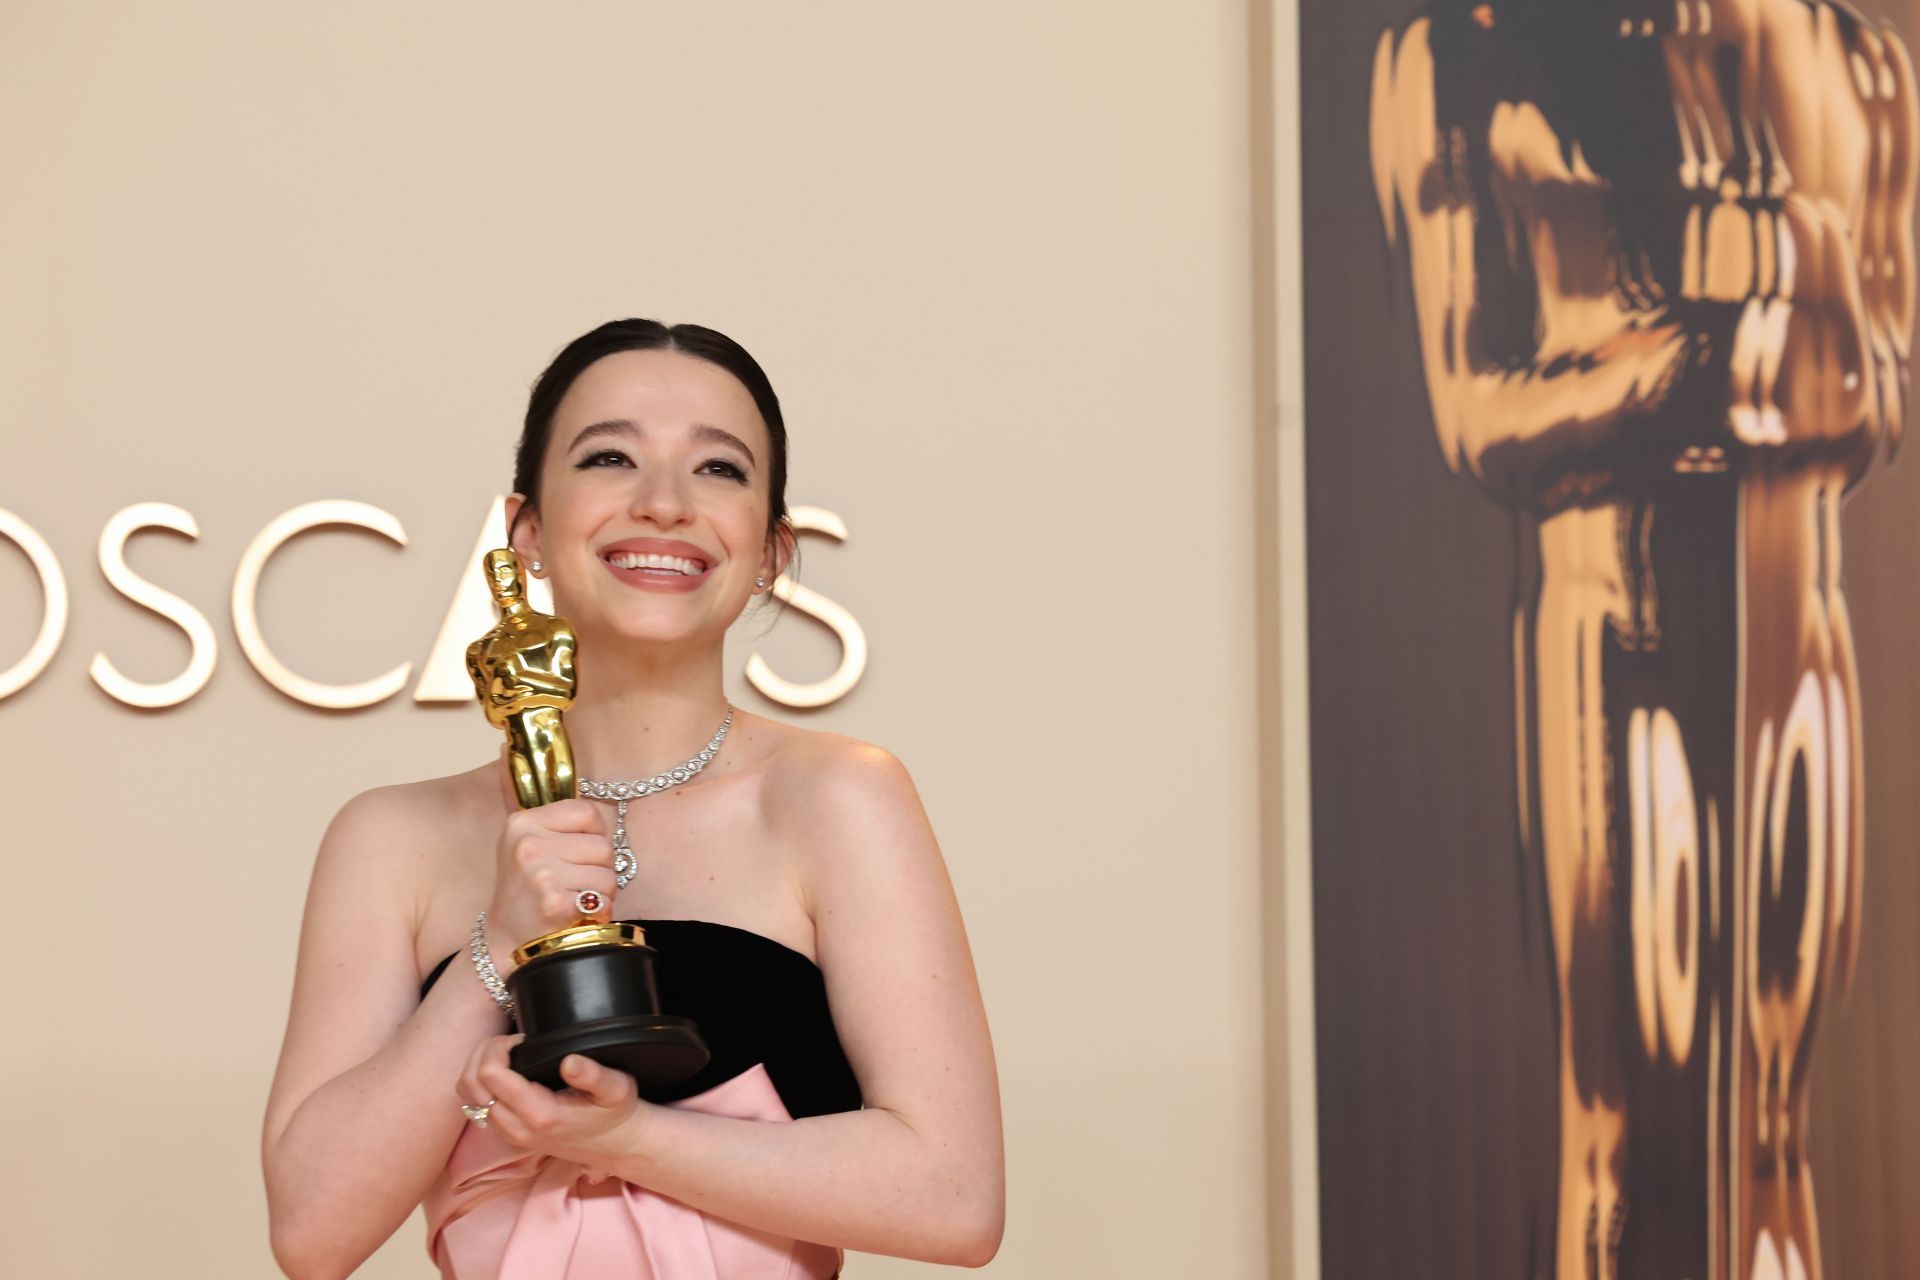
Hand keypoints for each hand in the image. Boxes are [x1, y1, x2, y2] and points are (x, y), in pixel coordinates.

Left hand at [458, 1034, 644, 1174]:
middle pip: (471, 1084)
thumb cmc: (615, 1112)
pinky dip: (480, 1082)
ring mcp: (509, 1134)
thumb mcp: (617, 1089)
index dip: (498, 1047)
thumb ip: (594, 1075)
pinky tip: (504, 1070)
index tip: (522, 1040)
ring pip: (467, 1096)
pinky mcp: (507, 1134)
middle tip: (511, 1041)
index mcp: (540, 1115)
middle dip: (483, 1052)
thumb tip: (570, 1061)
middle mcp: (517, 1129)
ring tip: (505, 1052)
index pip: (490, 1075)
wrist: (614, 1145)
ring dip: (477, 1067)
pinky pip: (475, 1105)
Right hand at [485, 760, 615, 970]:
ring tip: (571, 901)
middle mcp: (528, 845)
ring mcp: (541, 875)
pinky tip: (573, 917)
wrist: (505, 941)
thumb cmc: (521, 889)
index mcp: (522, 823)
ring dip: (598, 894)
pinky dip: (597, 912)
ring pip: (607, 874)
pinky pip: (603, 899)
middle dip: (596, 870)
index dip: (591, 837)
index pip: (588, 812)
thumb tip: (505, 745)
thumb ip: (518, 795)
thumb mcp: (517, 839)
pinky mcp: (556, 903)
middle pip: (603, 846)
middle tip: (570, 885)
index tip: (572, 855)